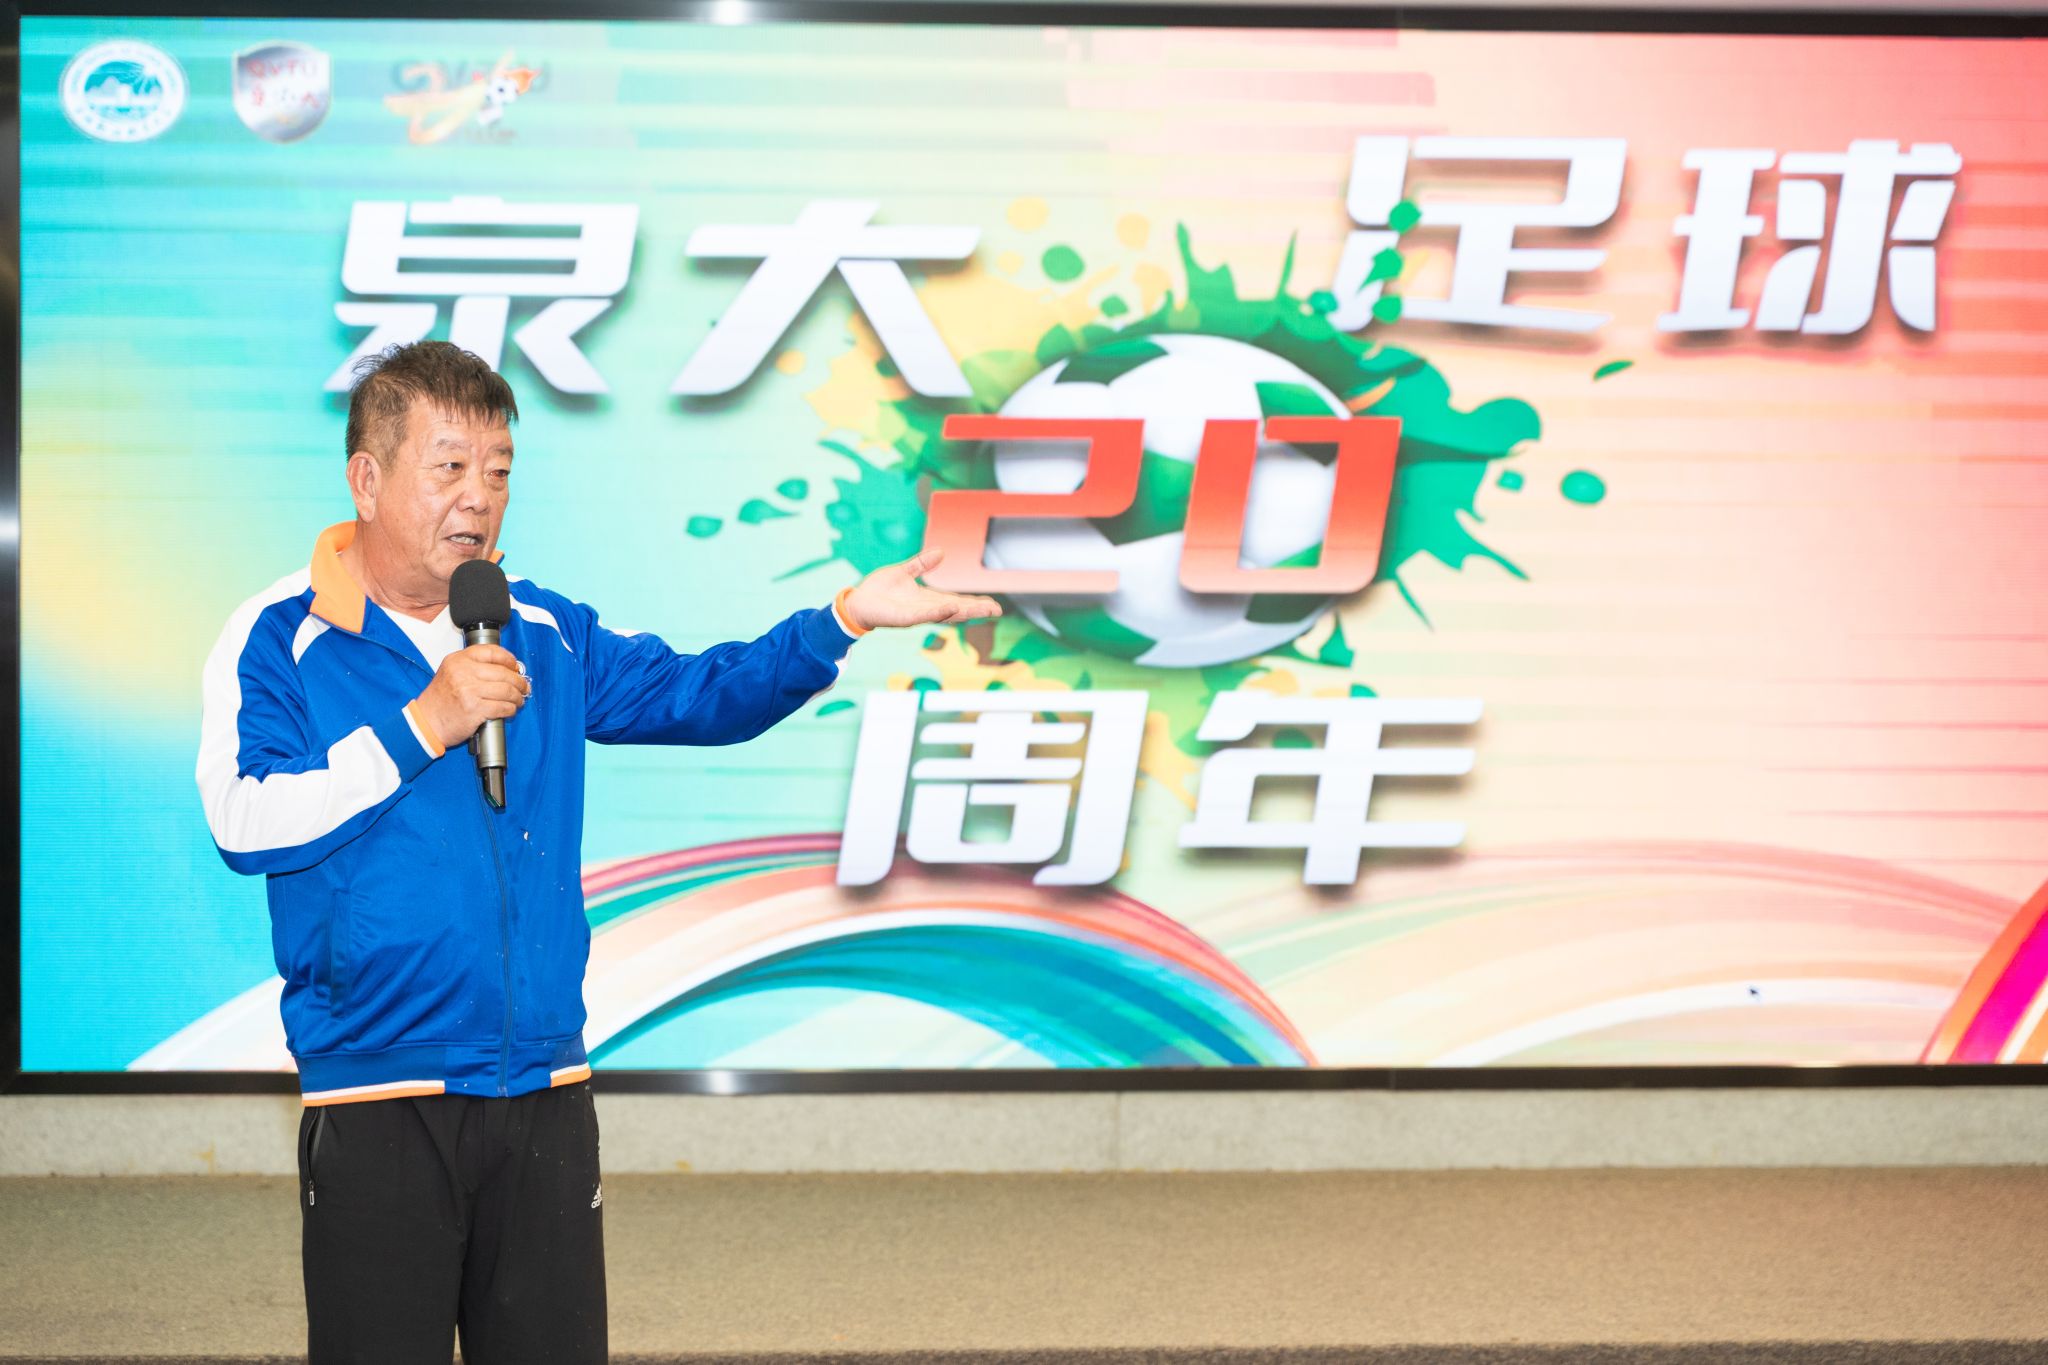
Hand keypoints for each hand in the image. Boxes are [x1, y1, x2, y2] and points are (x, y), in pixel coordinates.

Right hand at [412, 644, 529, 751]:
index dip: (509, 659)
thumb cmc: (439, 701)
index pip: (491, 651)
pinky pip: (503, 707)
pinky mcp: (475, 710)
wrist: (426, 722)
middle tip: (524, 687)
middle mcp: (463, 673)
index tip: (515, 666)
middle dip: (519, 681)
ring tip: (519, 700)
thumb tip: (506, 668)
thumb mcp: (450, 672)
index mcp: (458, 660)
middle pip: (504, 673)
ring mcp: (469, 691)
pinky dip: (511, 709)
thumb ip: (473, 666)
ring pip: (507, 690)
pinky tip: (510, 710)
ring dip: (518, 697)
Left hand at [840, 547, 1001, 631]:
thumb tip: (942, 552)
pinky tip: (952, 608)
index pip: (957, 601)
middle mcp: (925, 609)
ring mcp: (916, 615)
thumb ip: (922, 564)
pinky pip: (924, 615)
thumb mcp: (904, 572)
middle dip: (977, 610)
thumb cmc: (879, 590)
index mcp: (927, 599)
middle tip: (997, 610)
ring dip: (964, 611)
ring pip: (945, 614)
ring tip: (982, 609)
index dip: (975, 603)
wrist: (858, 602)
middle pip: (957, 610)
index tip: (994, 605)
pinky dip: (939, 611)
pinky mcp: (903, 618)